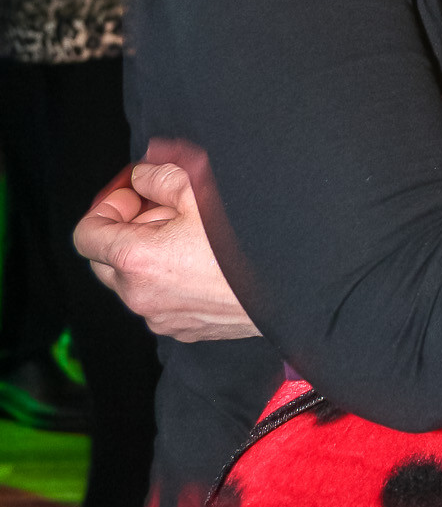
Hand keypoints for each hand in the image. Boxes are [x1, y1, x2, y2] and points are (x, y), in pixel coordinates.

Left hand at [75, 140, 259, 341]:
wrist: (290, 286)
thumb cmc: (246, 240)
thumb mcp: (199, 188)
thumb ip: (158, 176)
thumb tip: (144, 177)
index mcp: (136, 259)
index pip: (86, 235)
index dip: (106, 207)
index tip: (132, 196)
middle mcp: (140, 295)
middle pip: (104, 261)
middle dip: (126, 232)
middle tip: (162, 211)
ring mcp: (161, 318)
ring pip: (134, 283)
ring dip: (148, 258)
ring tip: (190, 237)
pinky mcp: (184, 330)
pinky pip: (160, 302)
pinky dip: (168, 281)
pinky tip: (203, 262)